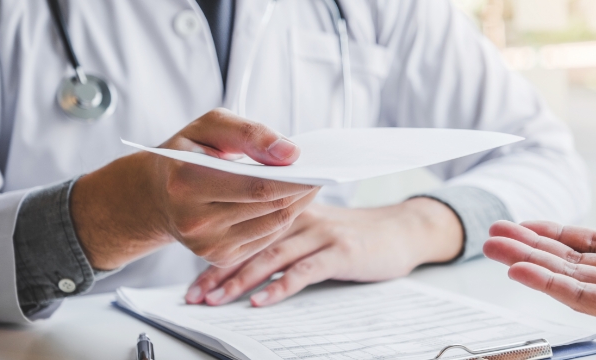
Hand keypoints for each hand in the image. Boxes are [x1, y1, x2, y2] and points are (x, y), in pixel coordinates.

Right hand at [70, 108, 318, 269]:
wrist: (156, 194)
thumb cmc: (188, 152)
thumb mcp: (210, 126)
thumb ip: (250, 133)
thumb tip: (291, 153)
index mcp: (186, 181)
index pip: (258, 185)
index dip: (294, 177)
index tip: (316, 164)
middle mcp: (194, 220)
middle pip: (269, 206)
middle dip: (302, 188)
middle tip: (322, 171)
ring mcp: (206, 245)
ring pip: (273, 224)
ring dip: (299, 203)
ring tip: (311, 182)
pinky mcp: (219, 257)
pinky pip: (266, 237)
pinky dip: (283, 217)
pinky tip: (291, 200)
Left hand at [184, 197, 462, 305]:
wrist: (401, 230)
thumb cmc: (355, 235)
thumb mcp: (315, 229)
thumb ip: (284, 238)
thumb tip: (243, 266)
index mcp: (290, 210)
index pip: (244, 232)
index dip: (216, 258)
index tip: (194, 285)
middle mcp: (301, 217)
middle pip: (251, 243)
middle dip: (219, 271)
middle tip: (195, 296)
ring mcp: (322, 233)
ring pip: (272, 255)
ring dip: (241, 280)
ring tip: (217, 300)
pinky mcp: (341, 251)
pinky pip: (305, 270)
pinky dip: (280, 287)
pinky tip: (261, 302)